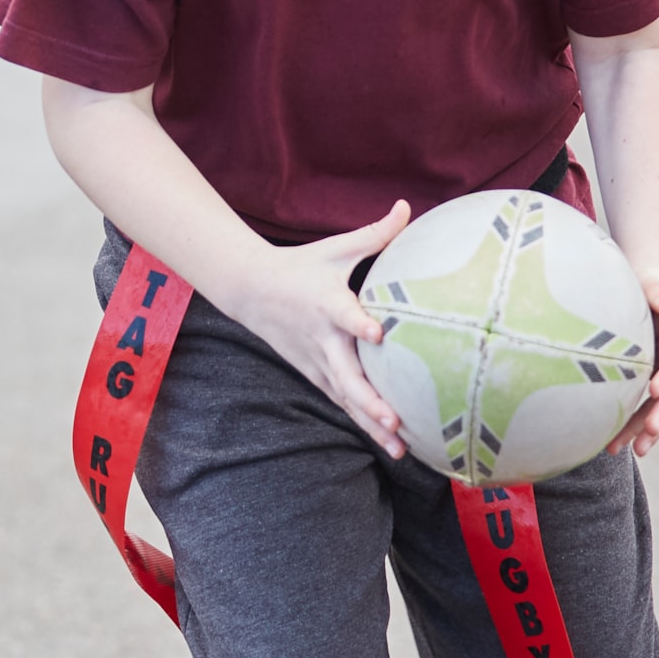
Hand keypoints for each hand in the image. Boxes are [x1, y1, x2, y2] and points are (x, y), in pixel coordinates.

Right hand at [203, 202, 413, 457]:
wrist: (250, 290)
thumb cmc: (301, 266)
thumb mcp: (336, 249)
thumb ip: (376, 234)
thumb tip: (408, 208)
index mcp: (327, 304)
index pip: (344, 315)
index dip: (361, 326)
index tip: (379, 335)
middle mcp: (322, 339)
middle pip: (346, 376)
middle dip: (370, 402)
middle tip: (394, 420)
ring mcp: (317, 362)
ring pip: (346, 399)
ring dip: (371, 424)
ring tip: (400, 449)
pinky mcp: (316, 375)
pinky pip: (343, 403)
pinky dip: (364, 424)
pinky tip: (390, 446)